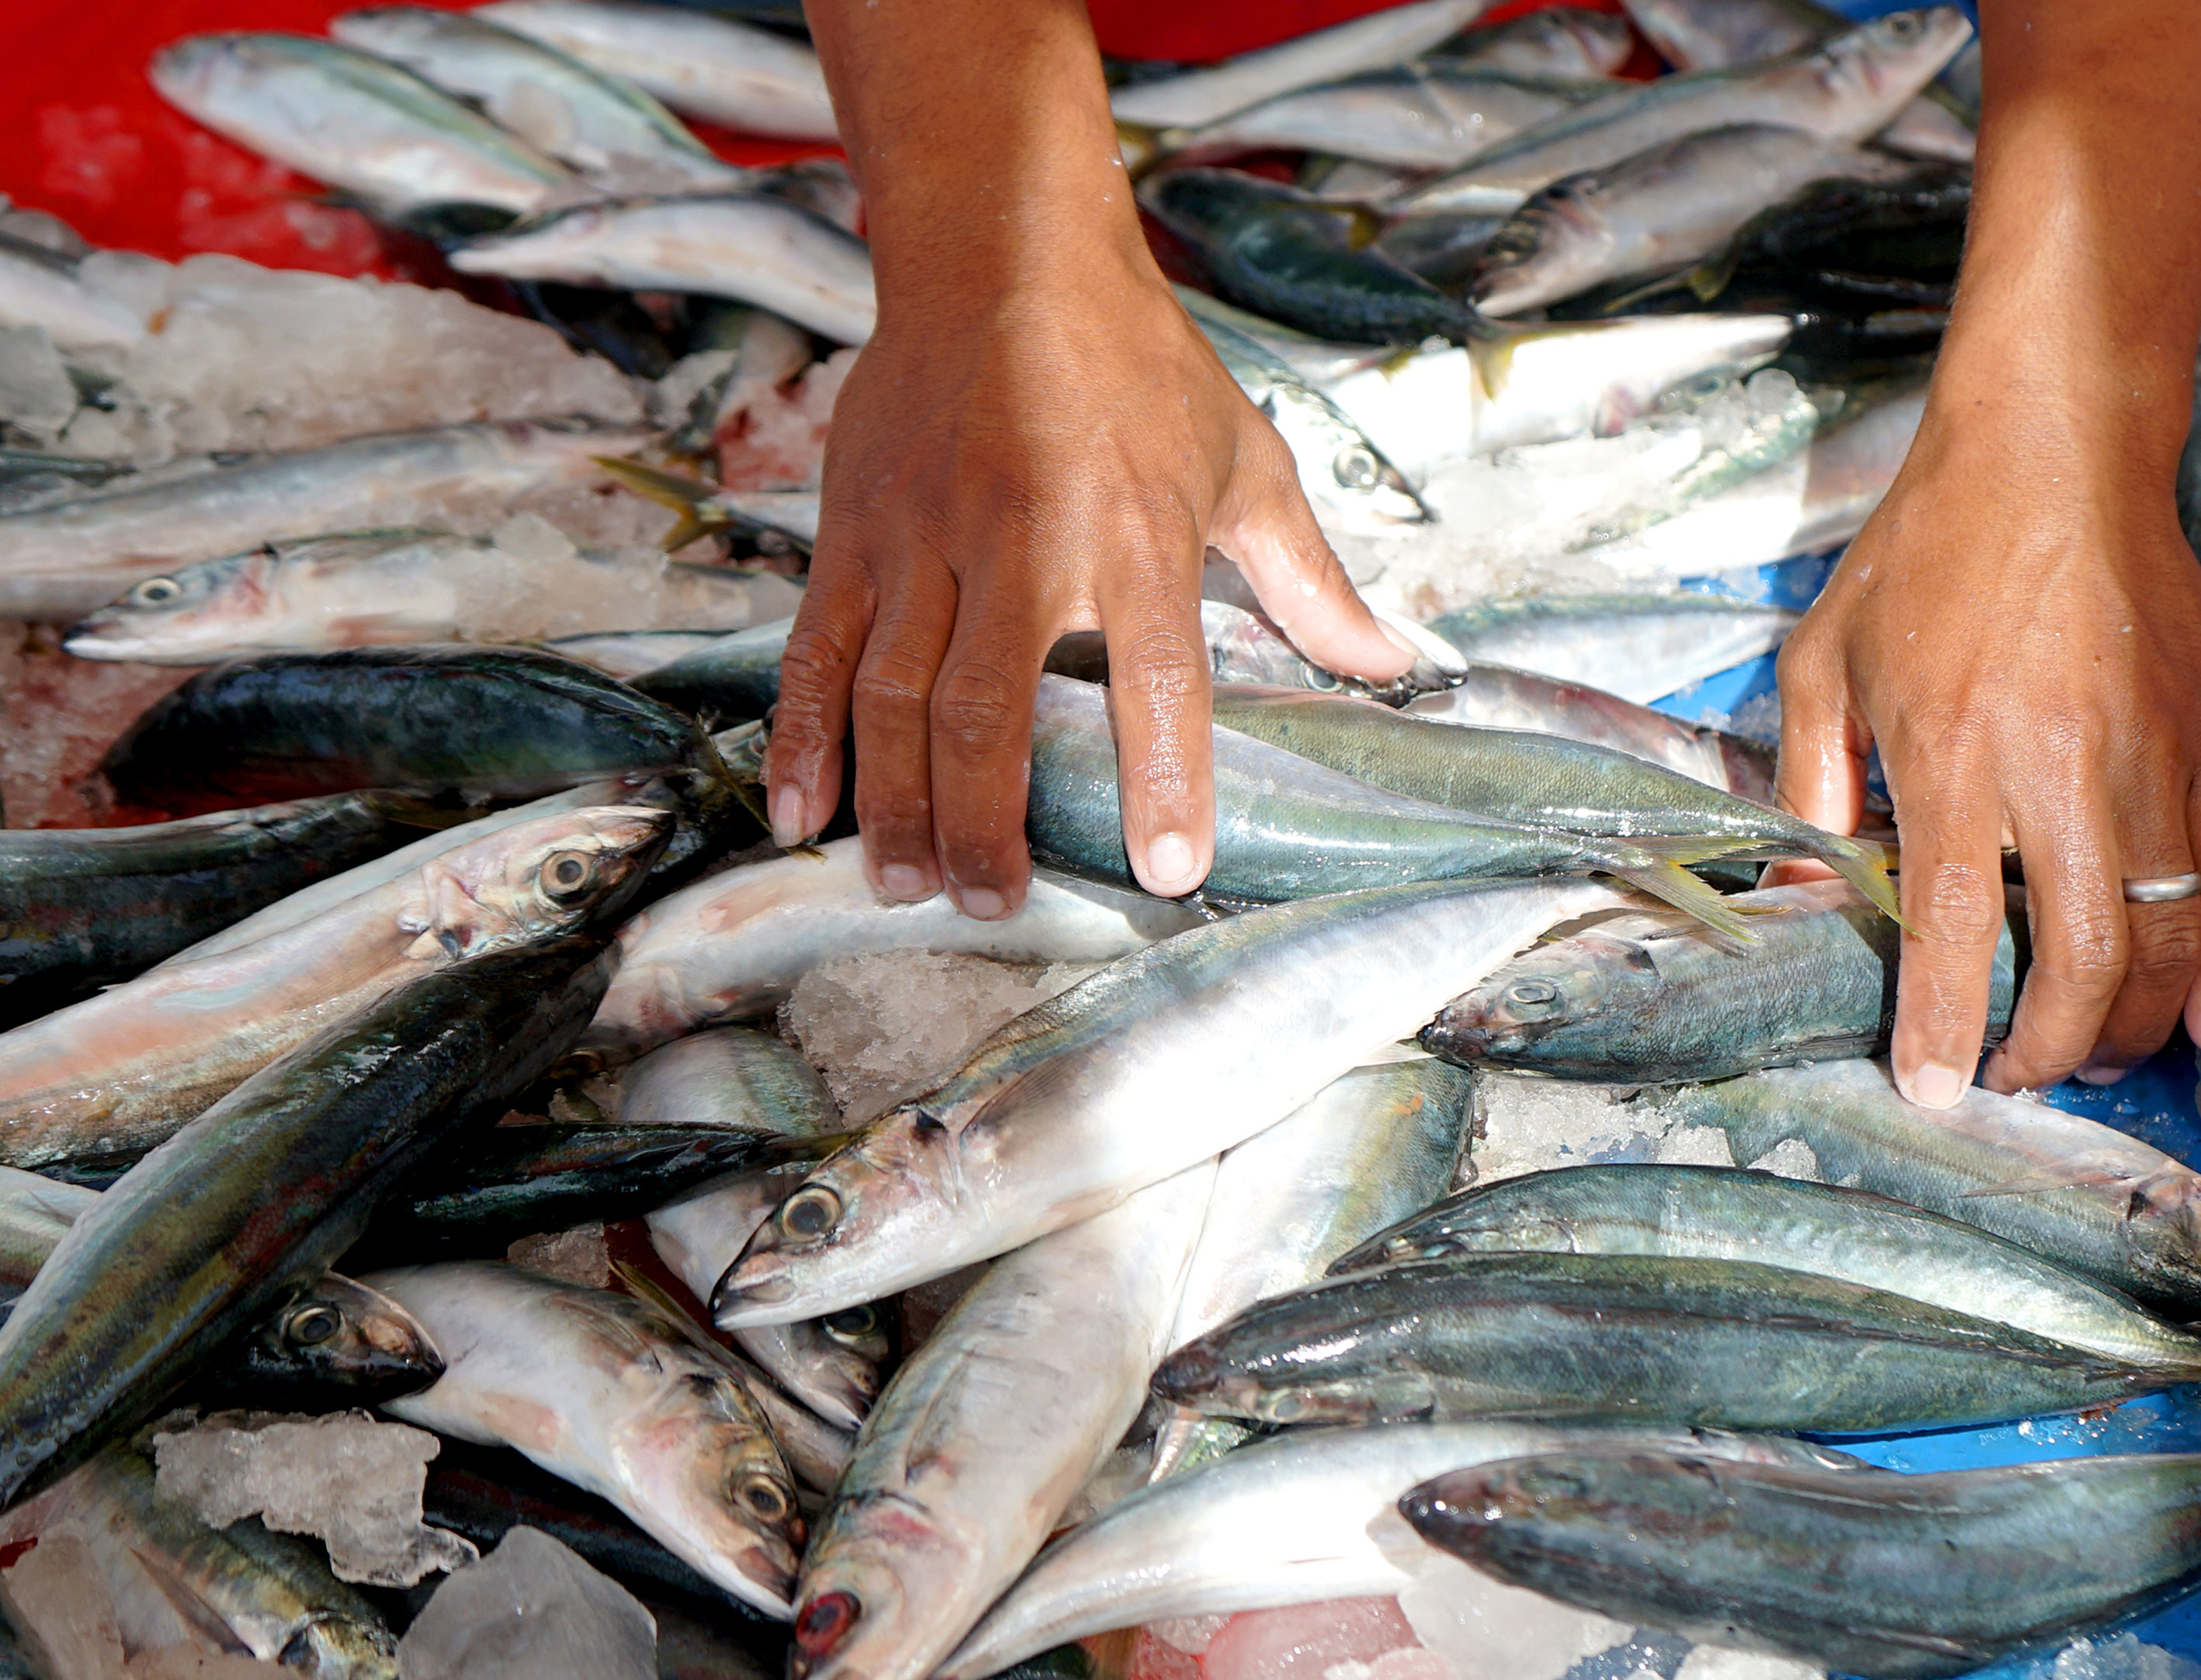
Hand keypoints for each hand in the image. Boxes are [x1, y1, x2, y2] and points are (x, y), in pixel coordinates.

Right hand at [770, 0, 1410, 912]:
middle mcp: (1022, 544)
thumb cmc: (1137, 365)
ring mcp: (924, 541)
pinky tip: (804, 813)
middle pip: (989, 711)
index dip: (1165, 781)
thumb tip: (1397, 662)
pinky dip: (804, 737)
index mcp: (1135, 536)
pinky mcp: (853, 532)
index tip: (1172, 873)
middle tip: (990, 905)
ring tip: (907, 885)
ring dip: (897, 802)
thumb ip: (1312, 580)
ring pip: (894, 694)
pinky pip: (816, 650)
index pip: (1159, 681)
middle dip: (984, 823)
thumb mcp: (1245, 462)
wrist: (1004, 252)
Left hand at [1778, 404, 2200, 1099]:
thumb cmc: (1927, 549)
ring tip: (2089, 1056)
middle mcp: (2061, 763)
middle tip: (2019, 1077)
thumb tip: (1808, 903)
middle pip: (2082, 951)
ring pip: (2167, 932)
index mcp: (1954, 748)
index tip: (1937, 1091)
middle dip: (2052, 1047)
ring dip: (2131, 1023)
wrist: (2057, 445)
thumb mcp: (1826, 660)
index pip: (1951, 921)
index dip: (1944, 1025)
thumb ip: (1809, 788)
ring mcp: (2153, 756)